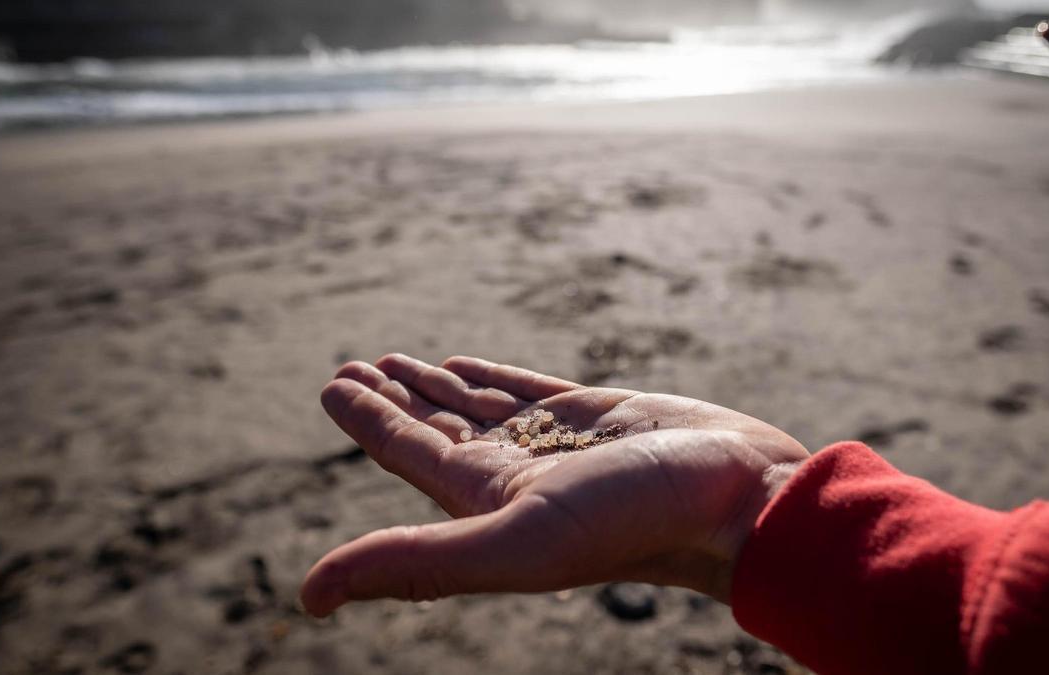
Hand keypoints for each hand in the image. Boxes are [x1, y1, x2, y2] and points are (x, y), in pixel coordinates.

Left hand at [300, 355, 808, 616]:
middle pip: (434, 429)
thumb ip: (415, 564)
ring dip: (433, 386)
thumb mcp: (514, 541)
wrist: (740, 497)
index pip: (408, 452)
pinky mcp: (599, 414)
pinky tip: (467, 366)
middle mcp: (516, 474)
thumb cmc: (636, 521)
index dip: (367, 419)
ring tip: (395, 361)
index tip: (333, 381)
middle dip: (391, 399)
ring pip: (478, 408)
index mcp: (488, 502)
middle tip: (350, 366)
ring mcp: (558, 444)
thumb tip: (308, 597)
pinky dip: (492, 377)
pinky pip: (529, 390)